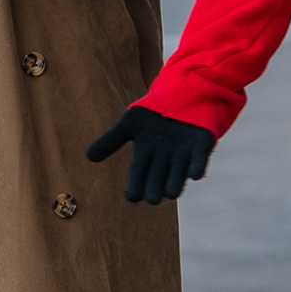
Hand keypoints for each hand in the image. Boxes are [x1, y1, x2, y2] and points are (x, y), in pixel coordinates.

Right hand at [86, 104, 213, 202]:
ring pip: (177, 177)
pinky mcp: (201, 146)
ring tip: (170, 192)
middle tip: (151, 198)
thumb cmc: (154, 111)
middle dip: (154, 191)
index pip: (138, 179)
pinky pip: (199, 161)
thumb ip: (111, 140)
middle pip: (157, 183)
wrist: (182, 93)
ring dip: (174, 184)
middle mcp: (164, 162)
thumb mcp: (130, 122)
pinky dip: (196, 167)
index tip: (132, 196)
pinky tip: (194, 174)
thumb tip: (89, 157)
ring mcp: (183, 155)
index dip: (135, 189)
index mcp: (146, 157)